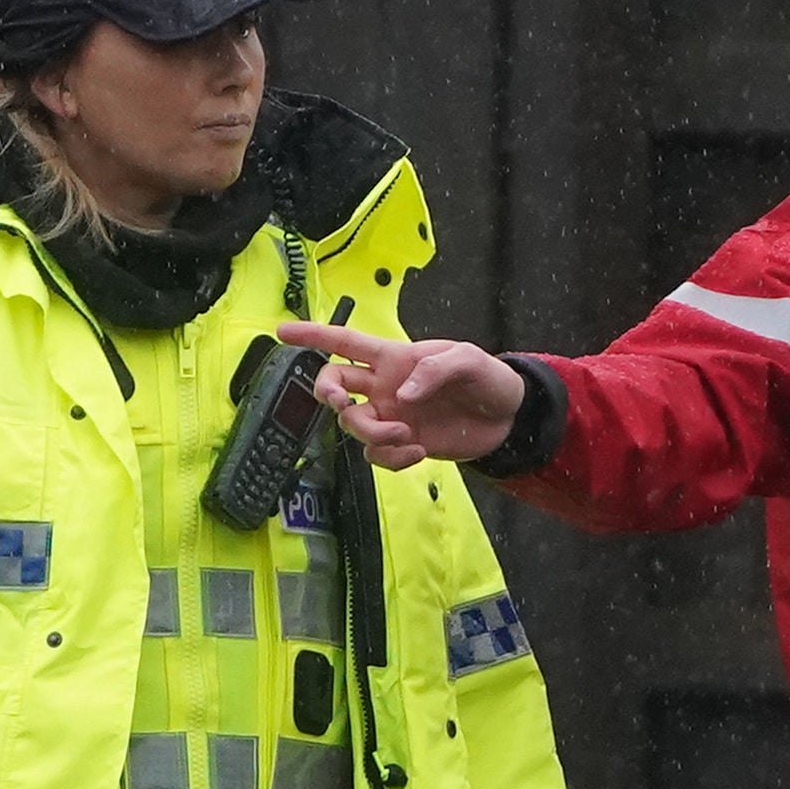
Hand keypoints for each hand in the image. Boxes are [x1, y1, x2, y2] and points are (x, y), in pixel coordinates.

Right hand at [276, 323, 526, 468]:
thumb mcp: (468, 360)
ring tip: (406, 434)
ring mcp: (391, 416)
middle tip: (345, 406)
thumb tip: (402, 394)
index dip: (312, 336)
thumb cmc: (487, 378)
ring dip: (372, 434)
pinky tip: (417, 451)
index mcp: (393, 358)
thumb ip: (435, 368)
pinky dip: (391, 457)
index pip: (344, 343)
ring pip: (352, 426)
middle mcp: (383, 386)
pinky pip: (376, 455)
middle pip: (333, 385)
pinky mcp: (402, 443)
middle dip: (328, 395)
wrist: (508, 418)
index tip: (281, 331)